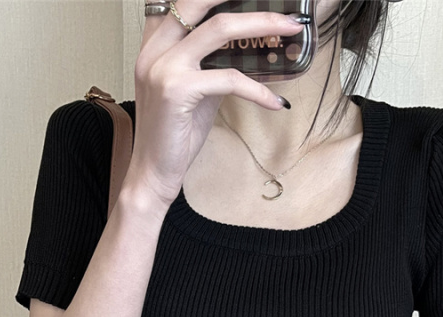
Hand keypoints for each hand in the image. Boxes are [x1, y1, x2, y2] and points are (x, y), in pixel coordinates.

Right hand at [125, 0, 301, 205]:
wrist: (153, 173)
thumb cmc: (173, 136)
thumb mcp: (194, 91)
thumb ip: (211, 65)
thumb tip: (247, 51)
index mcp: (155, 45)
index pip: (183, 2)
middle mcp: (155, 50)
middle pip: (201, 2)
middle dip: (246, 1)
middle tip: (280, 7)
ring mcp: (163, 67)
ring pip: (219, 29)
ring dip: (262, 24)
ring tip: (290, 29)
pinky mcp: (176, 90)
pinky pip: (229, 79)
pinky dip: (257, 89)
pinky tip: (275, 101)